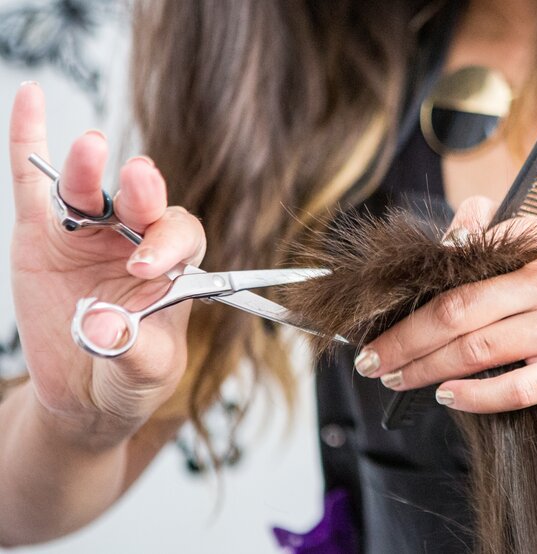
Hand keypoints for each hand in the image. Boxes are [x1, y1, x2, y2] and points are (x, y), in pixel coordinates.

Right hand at [9, 83, 204, 445]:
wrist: (86, 392)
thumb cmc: (129, 375)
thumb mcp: (144, 372)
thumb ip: (130, 349)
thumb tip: (99, 328)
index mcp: (173, 266)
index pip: (182, 236)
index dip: (170, 243)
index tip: (147, 265)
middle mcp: (135, 239)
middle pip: (143, 203)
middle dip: (144, 191)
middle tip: (139, 185)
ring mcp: (88, 233)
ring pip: (90, 190)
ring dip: (90, 169)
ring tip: (91, 150)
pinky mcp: (43, 233)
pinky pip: (33, 181)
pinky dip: (29, 140)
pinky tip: (30, 98)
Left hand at [353, 196, 536, 412]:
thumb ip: (494, 232)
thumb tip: (447, 237)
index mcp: (536, 253)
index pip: (460, 273)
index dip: (413, 296)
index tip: (378, 314)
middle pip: (459, 313)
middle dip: (405, 339)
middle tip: (372, 358)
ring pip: (479, 351)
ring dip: (427, 367)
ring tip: (395, 377)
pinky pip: (516, 388)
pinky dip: (476, 395)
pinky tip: (446, 395)